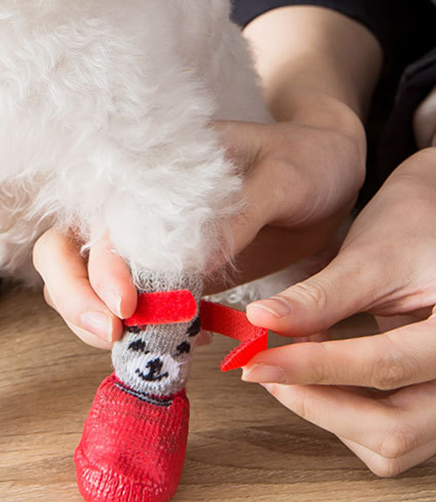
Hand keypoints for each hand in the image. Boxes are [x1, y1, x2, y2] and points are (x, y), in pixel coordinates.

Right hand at [32, 111, 366, 347]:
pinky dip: (140, 331)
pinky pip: (135, 306)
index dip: (96, 263)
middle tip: (112, 336)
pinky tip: (170, 345)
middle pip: (65, 251)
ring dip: (98, 320)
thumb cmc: (301, 159)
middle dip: (75, 297)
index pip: (94, 216)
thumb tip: (195, 266)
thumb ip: (236, 218)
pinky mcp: (171, 273)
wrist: (328, 174)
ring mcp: (147, 243)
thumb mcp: (280, 179)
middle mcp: (134, 206)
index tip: (126, 303)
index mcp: (149, 170)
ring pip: (89, 284)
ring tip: (141, 349)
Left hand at [241, 147, 435, 476]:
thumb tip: (261, 321)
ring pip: (394, 443)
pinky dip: (350, 413)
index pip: (384, 365)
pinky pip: (396, 432)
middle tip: (266, 371)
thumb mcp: (370, 257)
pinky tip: (321, 372)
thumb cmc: (417, 229)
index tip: (257, 364)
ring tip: (293, 364)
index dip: (312, 368)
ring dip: (333, 414)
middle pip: (396, 429)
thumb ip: (319, 297)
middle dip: (320, 405)